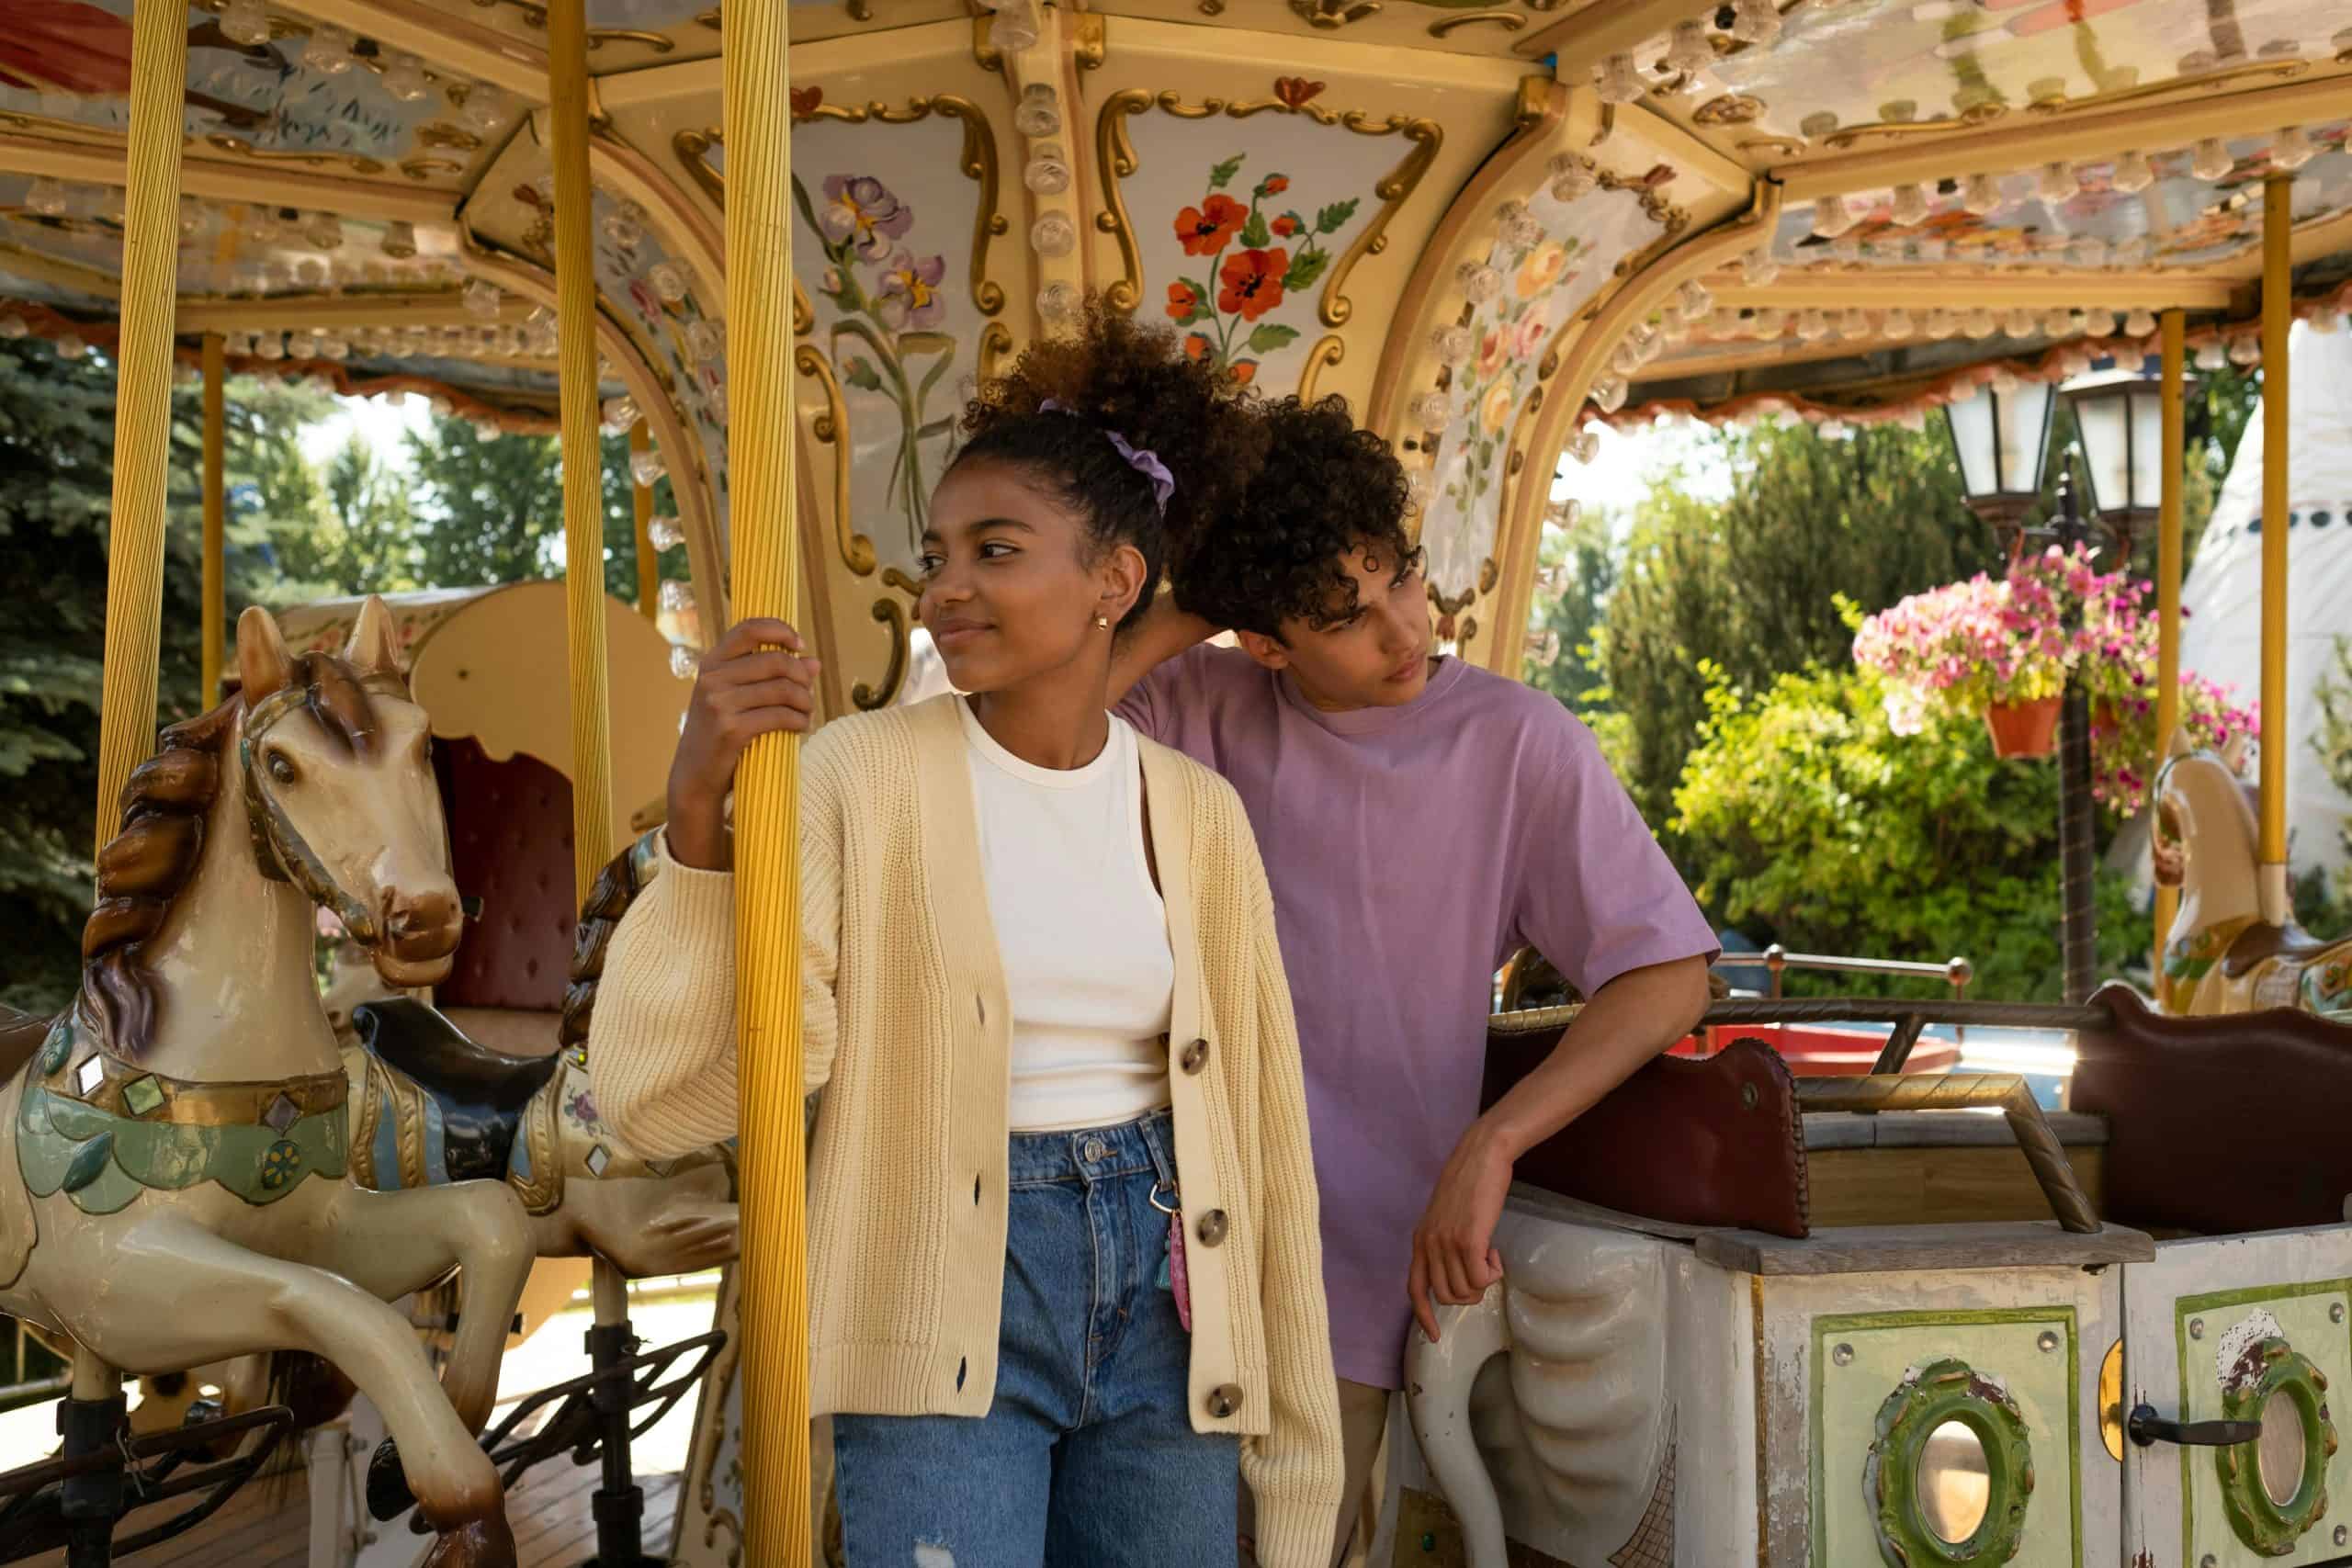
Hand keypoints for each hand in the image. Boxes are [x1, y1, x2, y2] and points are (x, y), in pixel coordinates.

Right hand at [666, 618, 819, 869]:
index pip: (749, 628)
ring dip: (805, 702)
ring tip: (808, 713)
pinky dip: (799, 721)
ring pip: (782, 690)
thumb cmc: (722, 735)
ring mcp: (719, 704)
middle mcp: (712, 678)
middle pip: (775, 661)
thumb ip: (771, 678)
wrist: (695, 777)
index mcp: (711, 663)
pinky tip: (802, 726)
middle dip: (802, 677)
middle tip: (809, 693)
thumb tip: (814, 662)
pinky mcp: (731, 730)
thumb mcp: (738, 699)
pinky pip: (780, 716)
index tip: (799, 645)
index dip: (781, 630)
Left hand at [1408, 1121, 1512, 1342]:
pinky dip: (1493, 1273)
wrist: (1481, 1156)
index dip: (1423, 1316)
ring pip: (1465, 1291)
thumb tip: (1456, 1271)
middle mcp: (1428, 1245)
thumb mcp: (1445, 1217)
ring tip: (1490, 1256)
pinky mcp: (1469, 1240)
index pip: (1414, 1289)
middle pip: (1447, 1297)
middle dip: (1470, 1293)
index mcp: (1420, 1241)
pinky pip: (1481, 1279)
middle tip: (1483, 1270)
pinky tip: (1495, 1252)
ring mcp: (1447, 1244)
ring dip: (1483, 1282)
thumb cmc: (1469, 1184)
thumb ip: (1443, 1243)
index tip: (1434, 1337)